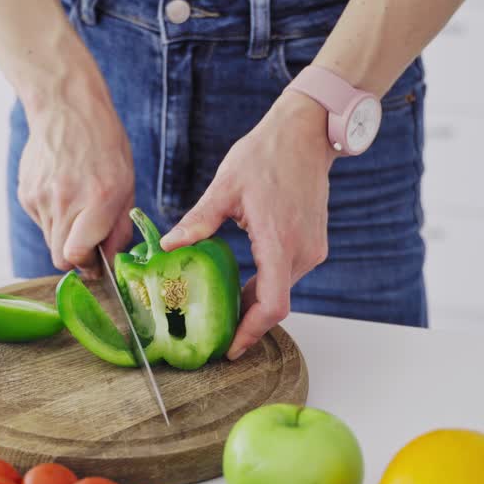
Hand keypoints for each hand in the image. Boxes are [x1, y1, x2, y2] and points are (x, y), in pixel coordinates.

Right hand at [17, 71, 134, 277]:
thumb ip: (120, 226)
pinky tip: (62, 190)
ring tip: (77, 205)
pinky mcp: (26, 193)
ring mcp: (40, 197)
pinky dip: (53, 216)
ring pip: (50, 239)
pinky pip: (40, 220)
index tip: (97, 262)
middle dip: (76, 257)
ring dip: (65, 235)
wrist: (66, 108)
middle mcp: (65, 201)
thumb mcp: (126, 183)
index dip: (87, 265)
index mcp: (98, 200)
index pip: (76, 256)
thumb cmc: (103, 144)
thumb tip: (111, 259)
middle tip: (89, 242)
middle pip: (60, 257)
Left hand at [160, 90, 335, 358]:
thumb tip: (170, 246)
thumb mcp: (226, 186)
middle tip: (214, 333)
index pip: (272, 305)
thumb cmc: (267, 154)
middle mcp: (302, 251)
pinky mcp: (314, 243)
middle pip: (275, 303)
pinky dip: (266, 284)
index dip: (251, 332)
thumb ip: (199, 220)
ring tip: (222, 308)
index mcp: (279, 241)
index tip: (230, 349)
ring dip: (255, 301)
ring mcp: (312, 248)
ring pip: (282, 290)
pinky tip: (241, 282)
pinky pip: (288, 275)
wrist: (307, 133)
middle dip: (246, 321)